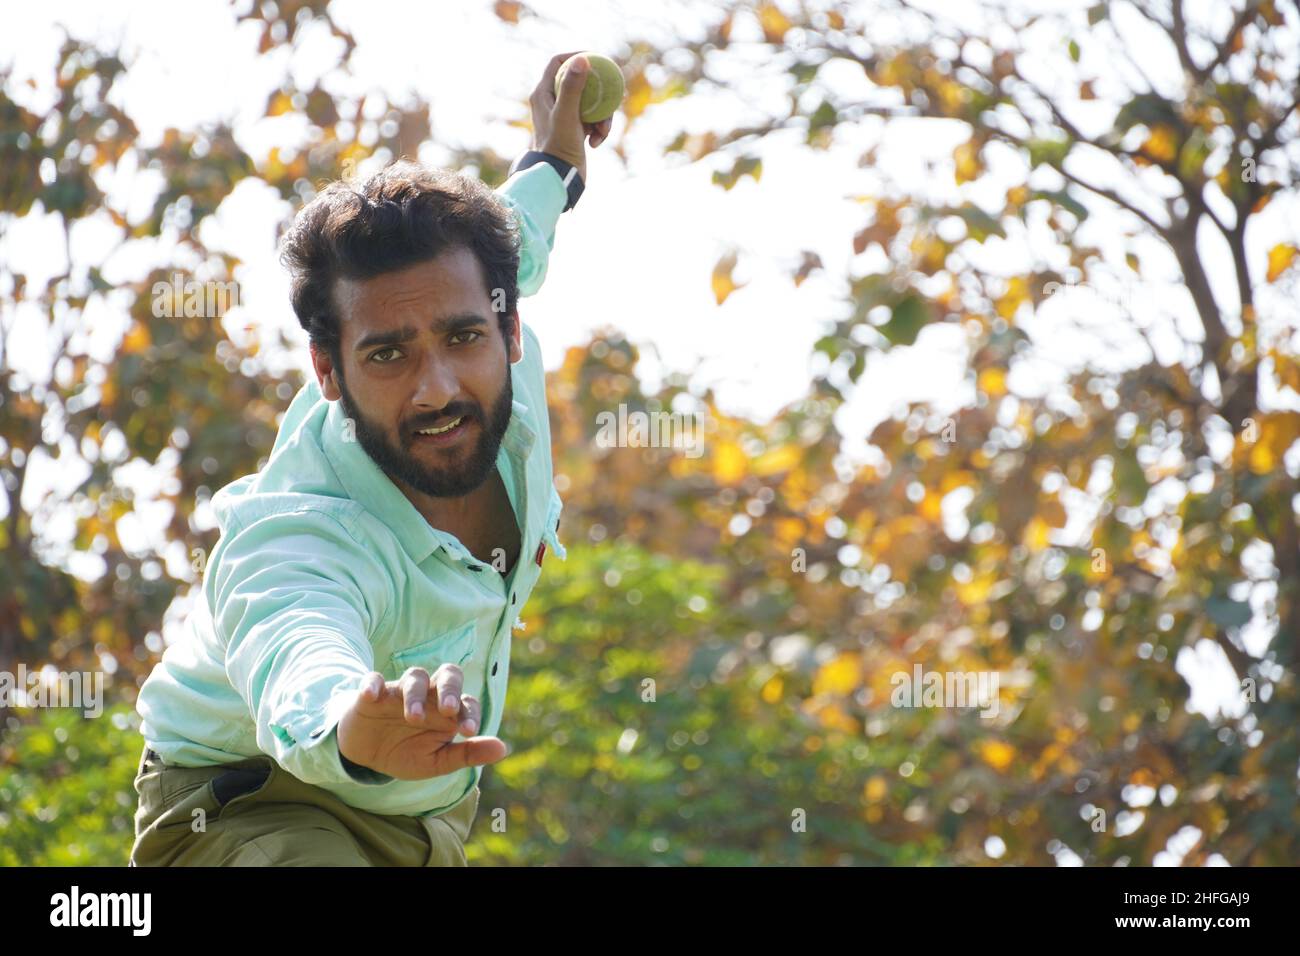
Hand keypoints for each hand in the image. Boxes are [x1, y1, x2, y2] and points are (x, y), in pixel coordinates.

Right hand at [336, 665, 507, 780]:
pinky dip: (373, 684)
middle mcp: (429, 694)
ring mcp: (401, 691)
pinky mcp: (373, 692)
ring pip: (415, 677)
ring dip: (415, 695)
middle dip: (450, 689)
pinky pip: (374, 679)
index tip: (467, 732)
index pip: (468, 703)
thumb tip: (502, 748)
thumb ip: (468, 754)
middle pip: (448, 675)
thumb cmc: (407, 752)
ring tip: (414, 718)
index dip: (470, 714)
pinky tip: (371, 696)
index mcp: (448, 710)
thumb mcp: (438, 760)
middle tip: (448, 710)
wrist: (367, 753)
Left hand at [529, 51, 612, 184]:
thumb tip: (583, 59)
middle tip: (611, 89)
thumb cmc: (558, 147)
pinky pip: (593, 120)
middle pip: (579, 81)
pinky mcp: (574, 130)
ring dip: (602, 115)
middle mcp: (551, 102)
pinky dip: (599, 129)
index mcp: (543, 93)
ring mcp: (564, 116)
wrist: (558, 179)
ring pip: (590, 102)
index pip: (558, 63)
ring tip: (602, 131)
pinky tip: (596, 143)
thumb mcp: (567, 115)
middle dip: (597, 90)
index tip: (595, 58)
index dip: (576, 56)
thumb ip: (573, 87)